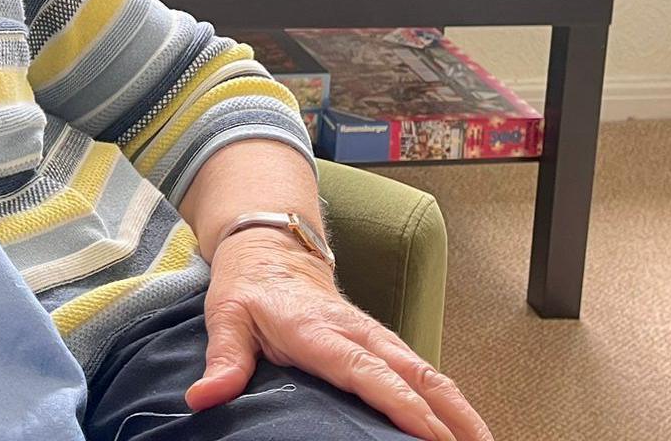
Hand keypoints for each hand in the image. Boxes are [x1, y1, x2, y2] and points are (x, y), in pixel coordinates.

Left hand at [187, 228, 493, 440]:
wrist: (270, 248)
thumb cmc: (249, 286)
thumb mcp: (226, 315)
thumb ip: (224, 357)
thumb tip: (205, 395)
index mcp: (321, 331)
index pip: (369, 372)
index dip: (401, 403)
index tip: (429, 433)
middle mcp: (359, 333)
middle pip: (416, 375)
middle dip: (451, 415)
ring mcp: (377, 337)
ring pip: (430, 374)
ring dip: (460, 410)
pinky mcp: (384, 344)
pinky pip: (425, 372)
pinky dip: (450, 399)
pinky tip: (465, 427)